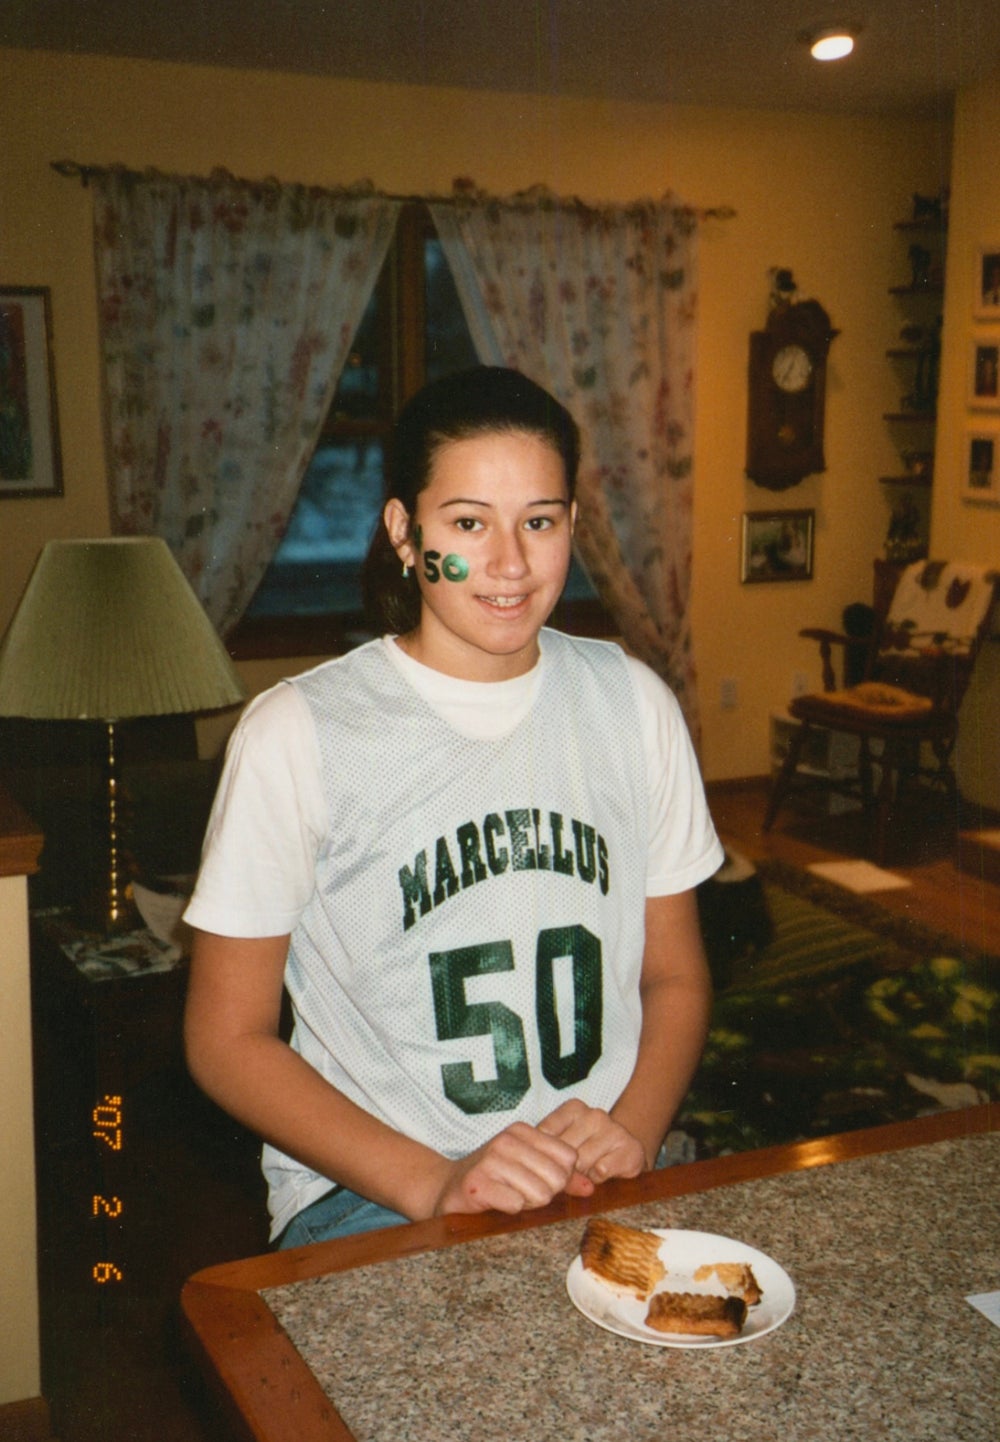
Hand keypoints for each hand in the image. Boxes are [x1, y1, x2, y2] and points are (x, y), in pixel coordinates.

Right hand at [432, 1122, 580, 1217]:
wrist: (445, 1189)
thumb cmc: (493, 1180)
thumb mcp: (527, 1170)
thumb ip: (562, 1178)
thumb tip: (590, 1188)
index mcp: (522, 1131)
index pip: (569, 1158)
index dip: (559, 1179)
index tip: (538, 1181)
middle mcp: (507, 1140)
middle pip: (556, 1179)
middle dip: (543, 1194)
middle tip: (520, 1192)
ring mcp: (490, 1160)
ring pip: (538, 1193)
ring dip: (526, 1204)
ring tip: (506, 1197)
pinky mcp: (476, 1184)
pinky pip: (515, 1204)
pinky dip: (509, 1210)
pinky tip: (495, 1203)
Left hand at [537, 1099, 645, 1194]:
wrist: (627, 1153)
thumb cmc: (588, 1150)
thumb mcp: (567, 1145)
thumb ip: (549, 1153)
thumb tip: (532, 1170)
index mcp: (574, 1109)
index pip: (546, 1131)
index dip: (542, 1154)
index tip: (543, 1165)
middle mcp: (594, 1115)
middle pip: (563, 1150)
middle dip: (562, 1169)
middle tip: (566, 1175)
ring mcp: (614, 1130)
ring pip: (582, 1162)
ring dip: (580, 1176)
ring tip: (585, 1174)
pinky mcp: (630, 1148)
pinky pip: (601, 1170)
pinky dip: (597, 1179)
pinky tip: (600, 1175)